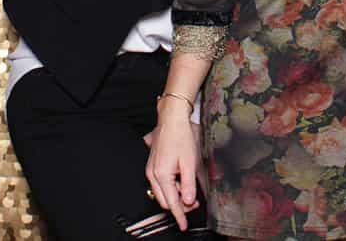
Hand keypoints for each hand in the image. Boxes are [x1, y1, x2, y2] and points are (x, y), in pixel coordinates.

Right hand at [146, 102, 201, 229]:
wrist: (171, 120)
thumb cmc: (180, 137)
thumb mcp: (190, 162)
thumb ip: (189, 184)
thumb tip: (189, 201)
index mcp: (162, 175)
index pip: (172, 203)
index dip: (179, 215)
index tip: (184, 225)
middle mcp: (153, 174)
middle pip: (165, 200)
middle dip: (179, 206)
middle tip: (194, 203)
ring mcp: (151, 170)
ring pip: (162, 193)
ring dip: (175, 195)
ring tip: (189, 189)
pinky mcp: (152, 166)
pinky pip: (160, 183)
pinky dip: (170, 187)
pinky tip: (180, 180)